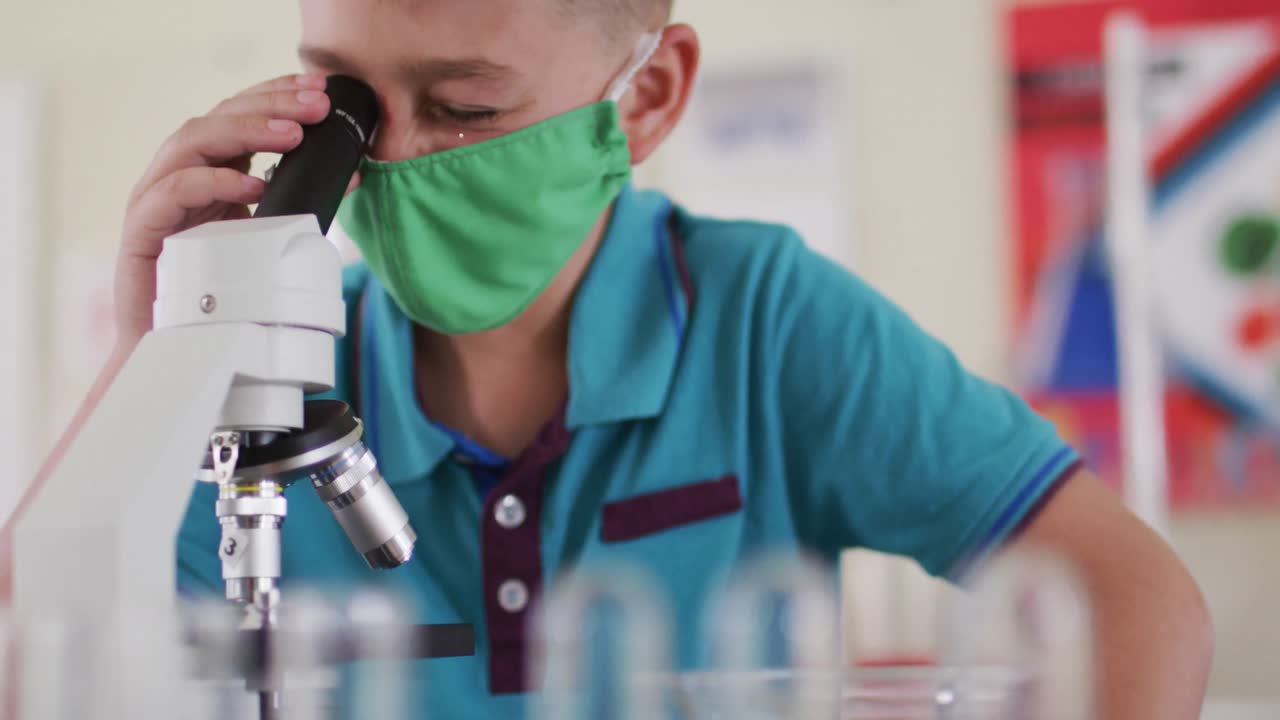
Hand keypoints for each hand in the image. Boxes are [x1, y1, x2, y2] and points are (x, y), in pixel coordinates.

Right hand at [114, 73, 336, 345]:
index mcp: (210, 171)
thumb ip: (299, 203)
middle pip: (219, 118)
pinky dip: (214, 182)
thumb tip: (351, 173)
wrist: (177, 347)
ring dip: (246, 132)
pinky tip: (251, 185)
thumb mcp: (268, 239)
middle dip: (270, 105)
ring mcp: (156, 199)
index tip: (319, 89)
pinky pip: (173, 192)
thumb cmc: (222, 293)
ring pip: (193, 141)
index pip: (240, 116)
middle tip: (316, 106)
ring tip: (293, 136)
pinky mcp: (143, 230)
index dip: (276, 95)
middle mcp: (180, 175)